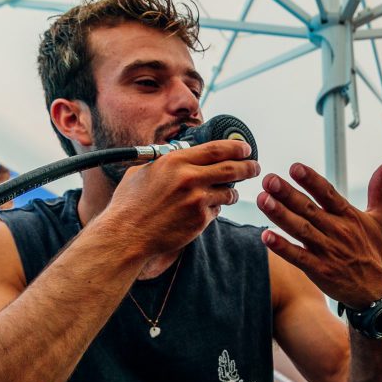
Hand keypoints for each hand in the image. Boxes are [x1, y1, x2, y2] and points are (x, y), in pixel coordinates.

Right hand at [105, 140, 259, 254]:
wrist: (127, 233)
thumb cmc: (131, 203)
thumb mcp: (144, 171)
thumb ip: (166, 162)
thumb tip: (179, 155)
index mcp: (176, 161)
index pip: (217, 149)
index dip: (236, 148)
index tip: (245, 148)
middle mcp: (190, 178)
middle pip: (231, 169)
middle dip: (248, 167)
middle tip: (255, 167)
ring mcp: (197, 200)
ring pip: (227, 192)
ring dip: (232, 192)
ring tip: (231, 192)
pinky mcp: (200, 220)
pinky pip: (216, 211)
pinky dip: (215, 208)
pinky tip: (207, 209)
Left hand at [257, 163, 381, 306]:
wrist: (377, 292)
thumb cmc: (375, 253)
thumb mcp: (379, 220)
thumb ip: (378, 191)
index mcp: (349, 216)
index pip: (328, 194)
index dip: (311, 180)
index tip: (294, 167)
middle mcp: (337, 231)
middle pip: (309, 209)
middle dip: (288, 194)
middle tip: (269, 180)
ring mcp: (328, 251)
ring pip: (301, 230)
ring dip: (280, 215)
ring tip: (263, 200)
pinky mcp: (320, 270)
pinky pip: (298, 257)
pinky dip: (282, 247)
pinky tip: (266, 236)